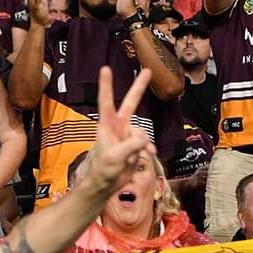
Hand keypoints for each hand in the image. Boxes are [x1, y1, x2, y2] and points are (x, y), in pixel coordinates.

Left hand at [80, 66, 152, 196]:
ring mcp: (127, 135)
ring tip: (138, 155)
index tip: (105, 68)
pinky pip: (146, 142)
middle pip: (131, 103)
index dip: (106, 85)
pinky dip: (148, 148)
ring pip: (143, 131)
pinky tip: (149, 155)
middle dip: (139, 87)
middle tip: (147, 70)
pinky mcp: (134, 145)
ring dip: (144, 143)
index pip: (106, 101)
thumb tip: (145, 139)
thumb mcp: (115, 156)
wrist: (106, 184)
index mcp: (107, 125)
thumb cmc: (103, 169)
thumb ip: (130, 145)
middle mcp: (118, 126)